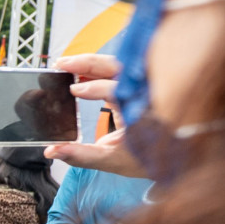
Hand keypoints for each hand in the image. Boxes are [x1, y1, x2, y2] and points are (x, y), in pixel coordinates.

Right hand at [43, 54, 144, 176]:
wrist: (172, 156)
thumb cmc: (147, 158)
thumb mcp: (113, 160)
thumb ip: (81, 156)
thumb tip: (52, 151)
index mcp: (144, 111)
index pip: (119, 90)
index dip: (95, 87)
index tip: (73, 90)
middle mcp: (146, 93)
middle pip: (118, 66)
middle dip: (87, 63)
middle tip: (61, 65)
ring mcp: (143, 86)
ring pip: (117, 63)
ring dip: (90, 62)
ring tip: (66, 66)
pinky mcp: (137, 85)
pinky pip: (117, 69)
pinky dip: (97, 67)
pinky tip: (79, 72)